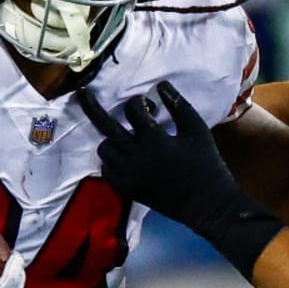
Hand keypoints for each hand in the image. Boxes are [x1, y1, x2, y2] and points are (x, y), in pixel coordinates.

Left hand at [78, 81, 282, 279]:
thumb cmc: (205, 162)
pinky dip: (112, 160)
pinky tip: (125, 156)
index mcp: (154, 140)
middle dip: (92, 107)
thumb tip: (161, 85)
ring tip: (126, 137)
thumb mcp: (196, 130)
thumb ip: (179, 106)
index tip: (148, 105)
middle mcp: (136, 157)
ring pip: (105, 149)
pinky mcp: (127, 189)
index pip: (133, 111)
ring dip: (112, 138)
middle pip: (106, 127)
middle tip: (82, 93)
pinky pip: (107, 169)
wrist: (206, 202)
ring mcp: (128, 175)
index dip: (139, 103)